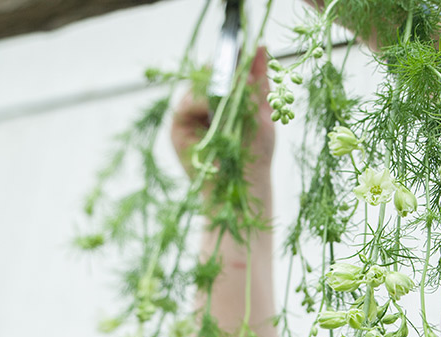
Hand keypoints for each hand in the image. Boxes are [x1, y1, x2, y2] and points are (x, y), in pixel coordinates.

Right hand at [171, 46, 274, 178]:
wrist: (245, 186)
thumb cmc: (255, 154)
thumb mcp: (263, 112)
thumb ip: (259, 81)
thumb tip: (261, 46)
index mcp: (225, 96)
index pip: (224, 66)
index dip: (233, 57)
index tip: (245, 49)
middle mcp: (204, 101)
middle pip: (206, 71)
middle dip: (222, 68)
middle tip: (237, 68)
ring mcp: (190, 113)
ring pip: (195, 85)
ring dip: (213, 86)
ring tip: (229, 94)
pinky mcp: (178, 127)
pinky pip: (185, 104)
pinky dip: (200, 102)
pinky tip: (214, 109)